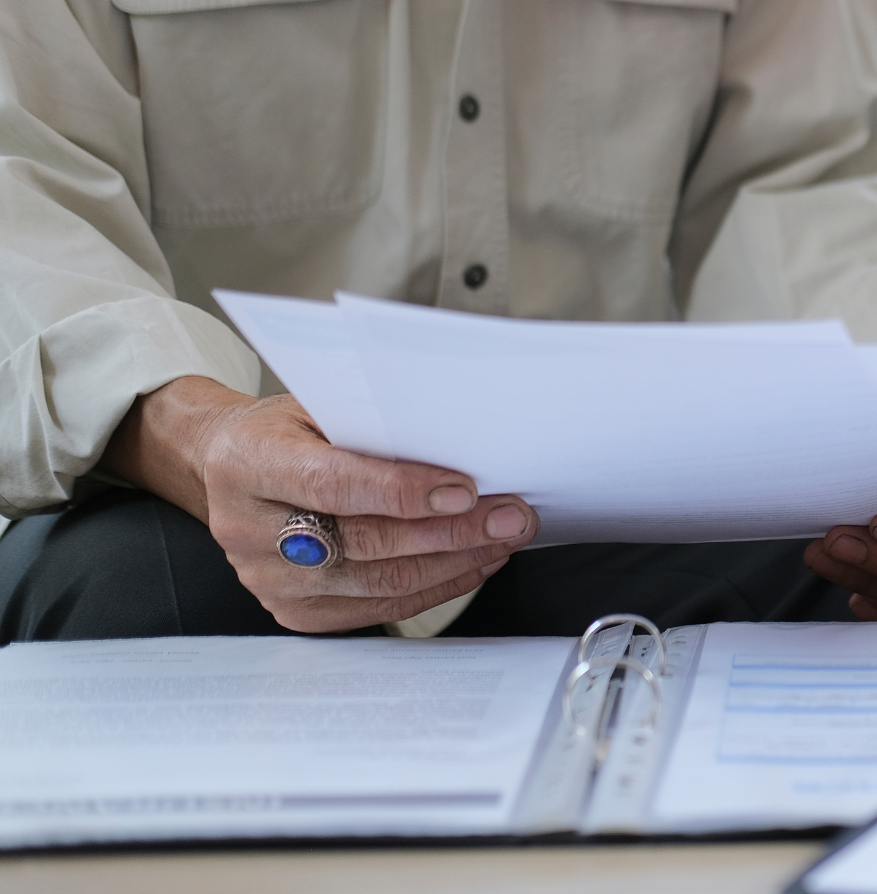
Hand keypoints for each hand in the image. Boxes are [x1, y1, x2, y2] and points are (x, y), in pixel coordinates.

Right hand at [102, 376, 538, 631]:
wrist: (226, 469)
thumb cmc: (285, 432)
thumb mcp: (315, 406)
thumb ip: (370, 426)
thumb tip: (456, 445)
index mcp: (247, 463)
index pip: (332, 484)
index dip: (403, 491)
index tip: (465, 488)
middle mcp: (247, 528)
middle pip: (365, 541)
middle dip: (452, 530)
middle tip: (510, 515)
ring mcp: (266, 579)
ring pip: (379, 582)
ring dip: (455, 562)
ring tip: (502, 538)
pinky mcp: (293, 611)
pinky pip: (378, 607)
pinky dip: (435, 587)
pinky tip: (471, 563)